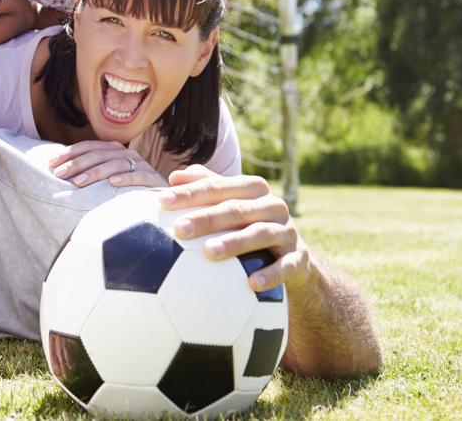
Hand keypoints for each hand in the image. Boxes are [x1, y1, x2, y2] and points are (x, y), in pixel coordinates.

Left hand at [50, 141, 166, 187]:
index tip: (51, 163)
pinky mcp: (153, 178)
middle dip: (76, 164)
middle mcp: (126, 154)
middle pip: (98, 154)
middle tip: (59, 175)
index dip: (69, 153)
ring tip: (78, 183)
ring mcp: (141, 165)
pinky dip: (126, 177)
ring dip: (95, 172)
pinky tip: (113, 183)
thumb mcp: (108, 179)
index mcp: (114, 150)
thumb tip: (60, 173)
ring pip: (115, 163)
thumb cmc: (129, 190)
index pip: (89, 147)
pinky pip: (138, 176)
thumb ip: (90, 173)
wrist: (162, 199)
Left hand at [159, 166, 312, 293]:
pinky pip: (286, 266)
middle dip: (207, 218)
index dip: (191, 192)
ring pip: (260, 233)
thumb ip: (207, 187)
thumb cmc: (251, 226)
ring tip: (210, 253)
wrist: (294, 257)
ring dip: (235, 243)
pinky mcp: (298, 258)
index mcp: (253, 189)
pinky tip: (252, 284)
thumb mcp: (233, 204)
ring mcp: (287, 232)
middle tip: (179, 229)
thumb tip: (174, 178)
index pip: (218, 186)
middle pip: (237, 209)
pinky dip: (271, 274)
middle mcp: (273, 206)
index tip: (162, 201)